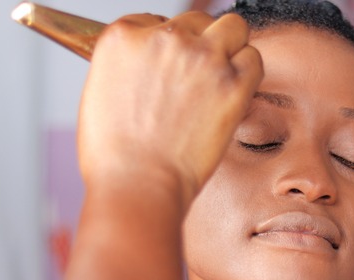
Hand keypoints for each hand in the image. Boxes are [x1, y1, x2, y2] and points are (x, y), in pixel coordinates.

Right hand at [77, 11, 262, 201]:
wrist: (138, 184)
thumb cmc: (114, 155)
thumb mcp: (99, 94)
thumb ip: (128, 67)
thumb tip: (152, 67)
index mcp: (123, 37)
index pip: (155, 21)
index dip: (167, 45)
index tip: (170, 66)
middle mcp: (163, 38)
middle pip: (195, 21)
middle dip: (198, 44)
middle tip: (197, 77)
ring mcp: (201, 57)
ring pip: (232, 27)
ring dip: (229, 48)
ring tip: (221, 78)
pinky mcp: (232, 82)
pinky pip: (254, 58)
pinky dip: (248, 73)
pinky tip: (235, 93)